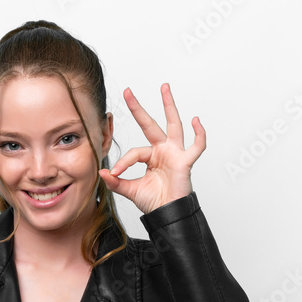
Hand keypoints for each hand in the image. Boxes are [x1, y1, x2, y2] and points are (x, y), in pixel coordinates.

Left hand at [99, 83, 205, 213]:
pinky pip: (196, 146)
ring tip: (164, 87)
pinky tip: (196, 120)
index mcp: (150, 156)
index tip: (114, 172)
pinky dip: (199, 134)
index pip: (134, 152)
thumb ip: (116, 181)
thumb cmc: (153, 201)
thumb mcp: (130, 190)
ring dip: (169, 105)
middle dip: (139, 108)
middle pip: (150, 124)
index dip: (124, 161)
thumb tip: (101, 172)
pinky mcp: (185, 161)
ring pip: (173, 124)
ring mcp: (175, 153)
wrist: (167, 215)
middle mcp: (162, 150)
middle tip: (127, 91)